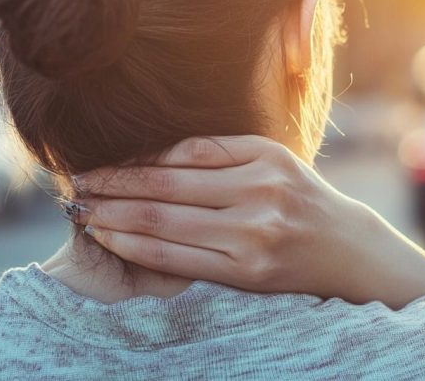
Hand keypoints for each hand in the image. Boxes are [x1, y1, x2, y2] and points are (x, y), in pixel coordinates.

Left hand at [70, 135, 424, 307]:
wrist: (349, 250)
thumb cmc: (301, 199)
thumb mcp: (272, 160)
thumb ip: (219, 153)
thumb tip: (150, 156)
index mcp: (263, 156)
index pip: (183, 152)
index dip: (133, 159)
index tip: (99, 164)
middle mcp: (259, 192)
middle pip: (165, 187)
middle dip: (112, 187)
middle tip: (74, 187)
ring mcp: (253, 234)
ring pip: (164, 223)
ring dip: (114, 218)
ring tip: (81, 213)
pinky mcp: (247, 271)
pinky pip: (178, 258)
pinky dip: (136, 249)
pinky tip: (111, 240)